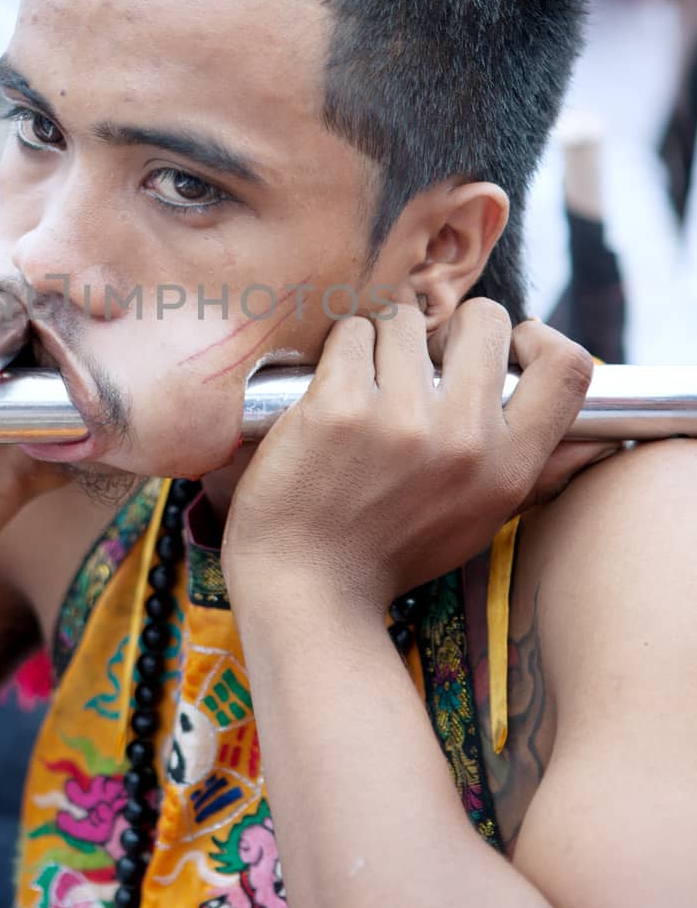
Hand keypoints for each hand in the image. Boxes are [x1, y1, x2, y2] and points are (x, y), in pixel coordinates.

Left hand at [222, 301, 605, 614]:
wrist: (308, 588)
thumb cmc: (391, 552)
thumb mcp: (481, 520)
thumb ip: (534, 471)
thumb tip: (599, 442)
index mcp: (508, 466)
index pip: (568, 367)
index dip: (540, 338)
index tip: (507, 347)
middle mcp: (465, 439)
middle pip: (485, 320)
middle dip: (449, 330)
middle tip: (417, 362)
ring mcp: (401, 419)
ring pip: (405, 319)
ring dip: (383, 341)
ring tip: (366, 386)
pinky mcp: (338, 406)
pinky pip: (349, 333)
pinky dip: (338, 353)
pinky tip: (330, 394)